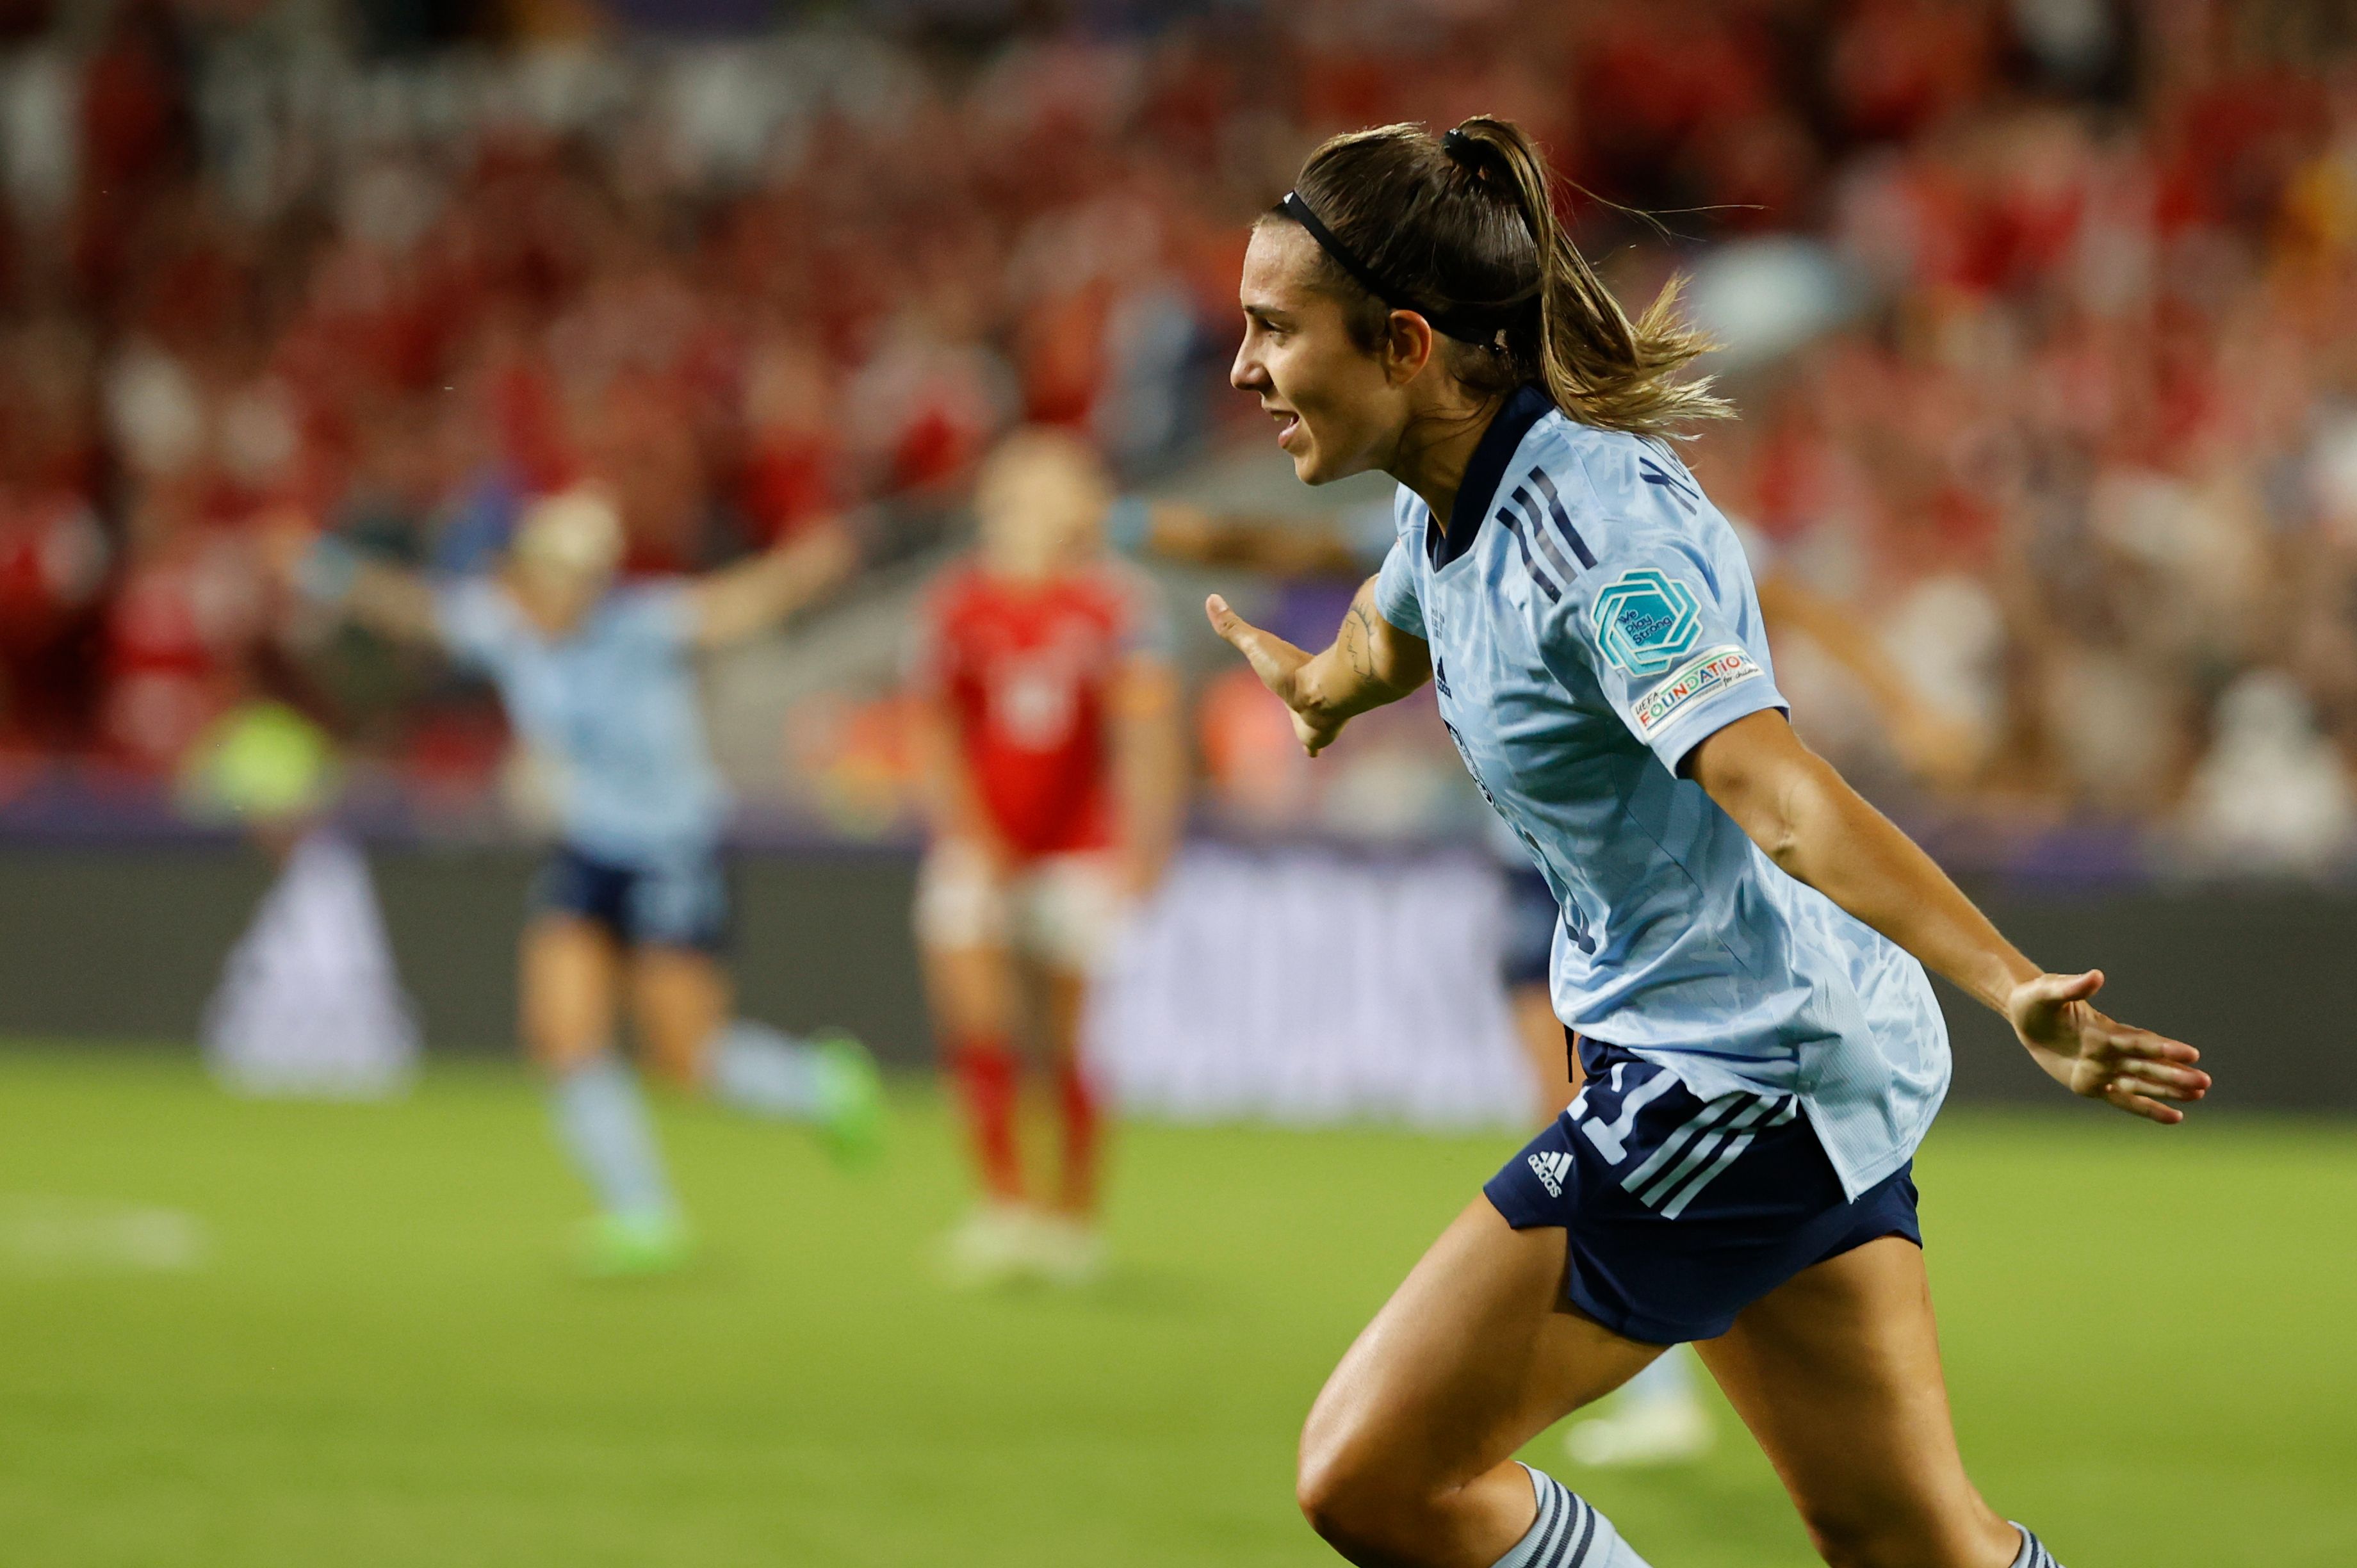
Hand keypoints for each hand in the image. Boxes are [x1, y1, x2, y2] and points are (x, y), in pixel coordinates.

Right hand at [1205, 594, 1344, 755]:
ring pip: (1308, 719)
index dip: (1277, 669)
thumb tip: (1211, 598)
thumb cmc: (1289, 670)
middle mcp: (1302, 694)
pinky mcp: (1316, 735)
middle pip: (1296, 696)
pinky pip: (1314, 742)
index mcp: (1288, 674)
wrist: (1320, 694)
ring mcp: (1311, 716)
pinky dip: (1313, 746)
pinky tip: (1313, 753)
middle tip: (1294, 703)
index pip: (1280, 669)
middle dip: (1294, 699)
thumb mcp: (1256, 644)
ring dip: (1306, 722)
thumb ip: (1234, 627)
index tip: (1278, 668)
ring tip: (1305, 730)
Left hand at [2006, 969, 2210, 1123]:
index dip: (2165, 1048)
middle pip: (2148, 1066)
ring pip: (2142, 1084)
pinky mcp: (2091, 1085)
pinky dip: (2148, 1109)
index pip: (2140, 1042)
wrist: (2025, 1017)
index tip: (2192, 1054)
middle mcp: (2111, 1051)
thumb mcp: (2048, 992)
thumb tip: (2096, 975)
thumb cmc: (2036, 999)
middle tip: (2205, 1084)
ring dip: (2169, 1090)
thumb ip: (2072, 987)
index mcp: (2104, 1030)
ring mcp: (2104, 1069)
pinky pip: (2123, 1101)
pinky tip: (2176, 1117)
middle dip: (2174, 1074)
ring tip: (2200, 1095)